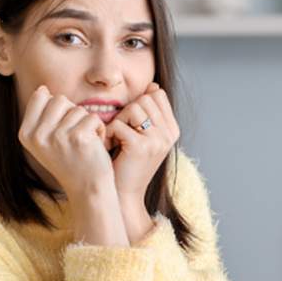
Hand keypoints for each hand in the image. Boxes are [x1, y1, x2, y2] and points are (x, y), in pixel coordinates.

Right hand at [18, 85, 114, 198]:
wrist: (87, 189)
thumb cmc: (70, 162)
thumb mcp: (46, 141)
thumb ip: (41, 116)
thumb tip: (42, 89)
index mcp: (26, 134)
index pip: (40, 96)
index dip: (57, 108)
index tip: (60, 129)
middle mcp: (38, 135)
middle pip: (59, 99)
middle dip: (72, 114)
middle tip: (74, 137)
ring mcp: (57, 136)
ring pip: (78, 108)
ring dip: (86, 123)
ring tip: (84, 144)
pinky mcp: (78, 137)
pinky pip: (93, 117)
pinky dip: (99, 129)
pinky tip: (94, 146)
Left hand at [104, 82, 180, 202]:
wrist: (124, 195)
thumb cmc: (128, 164)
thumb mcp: (144, 136)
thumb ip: (149, 113)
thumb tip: (153, 85)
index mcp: (172, 130)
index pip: (158, 95)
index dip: (139, 104)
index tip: (131, 124)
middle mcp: (169, 135)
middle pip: (144, 99)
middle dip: (127, 112)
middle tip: (120, 133)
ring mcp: (157, 140)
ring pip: (133, 108)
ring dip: (118, 122)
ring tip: (116, 140)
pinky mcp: (141, 147)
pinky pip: (119, 124)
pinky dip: (109, 134)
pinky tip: (109, 147)